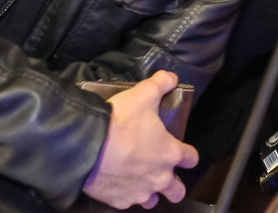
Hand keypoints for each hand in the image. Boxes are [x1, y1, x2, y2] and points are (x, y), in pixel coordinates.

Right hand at [82, 70, 198, 208]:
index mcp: (169, 153)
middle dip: (174, 184)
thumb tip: (170, 77)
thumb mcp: (143, 94)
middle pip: (177, 191)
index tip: (183, 151)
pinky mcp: (119, 201)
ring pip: (152, 201)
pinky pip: (126, 203)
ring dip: (149, 191)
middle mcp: (159, 178)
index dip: (188, 154)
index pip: (191, 158)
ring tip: (139, 179)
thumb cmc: (119, 122)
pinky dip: (124, 195)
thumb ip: (161, 83)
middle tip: (164, 172)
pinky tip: (117, 183)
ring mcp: (139, 192)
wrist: (86, 145)